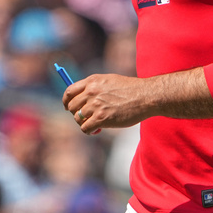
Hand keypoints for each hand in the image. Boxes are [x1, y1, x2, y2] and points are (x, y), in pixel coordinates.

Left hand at [62, 68, 212, 134]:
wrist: (146, 97)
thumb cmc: (131, 90)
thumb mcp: (110, 81)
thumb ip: (95, 88)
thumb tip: (82, 99)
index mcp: (92, 81)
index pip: (69, 91)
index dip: (67, 101)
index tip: (68, 107)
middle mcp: (91, 92)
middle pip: (72, 106)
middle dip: (77, 114)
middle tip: (87, 118)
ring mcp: (95, 105)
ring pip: (78, 118)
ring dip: (85, 123)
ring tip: (95, 125)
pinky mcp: (101, 118)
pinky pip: (85, 128)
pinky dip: (89, 131)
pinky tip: (97, 130)